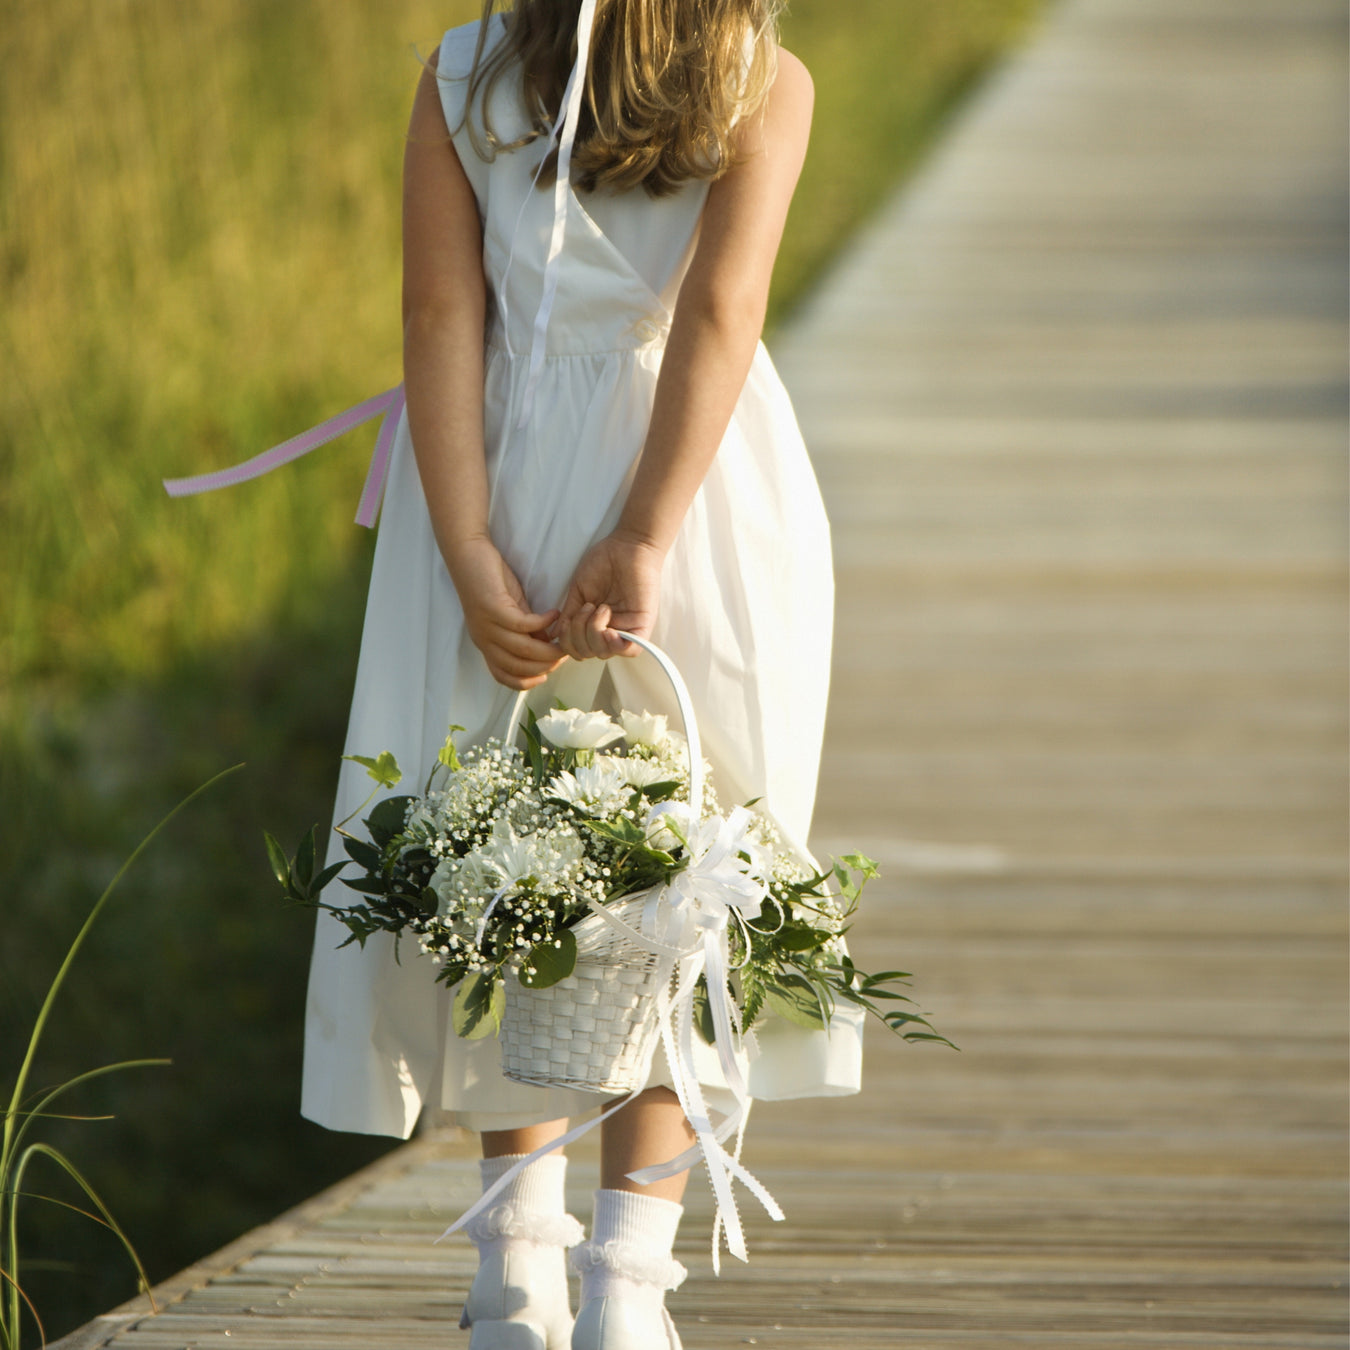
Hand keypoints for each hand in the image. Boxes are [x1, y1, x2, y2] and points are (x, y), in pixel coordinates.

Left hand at [447, 536, 565, 689]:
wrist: (466, 553)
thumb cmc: (488, 580)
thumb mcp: (510, 610)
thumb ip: (526, 630)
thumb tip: (546, 645)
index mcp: (485, 642)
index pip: (502, 675)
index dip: (526, 681)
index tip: (547, 674)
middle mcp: (484, 639)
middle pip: (517, 666)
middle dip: (545, 664)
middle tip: (564, 653)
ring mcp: (487, 625)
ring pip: (522, 649)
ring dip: (548, 648)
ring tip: (564, 639)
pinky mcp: (492, 608)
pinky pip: (523, 624)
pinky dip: (542, 623)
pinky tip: (554, 614)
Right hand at [552, 531, 665, 660]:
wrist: (627, 545)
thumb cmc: (604, 563)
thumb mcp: (579, 592)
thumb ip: (569, 615)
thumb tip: (555, 636)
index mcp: (595, 624)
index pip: (578, 649)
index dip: (568, 642)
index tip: (569, 618)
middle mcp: (611, 629)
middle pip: (589, 653)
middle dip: (578, 635)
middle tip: (586, 608)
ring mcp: (627, 628)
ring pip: (605, 653)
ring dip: (593, 633)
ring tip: (600, 608)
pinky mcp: (643, 625)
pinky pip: (631, 650)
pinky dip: (614, 645)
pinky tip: (609, 629)